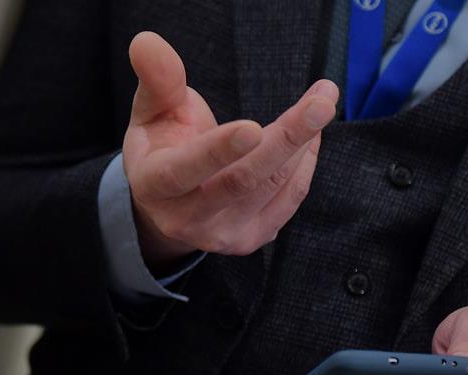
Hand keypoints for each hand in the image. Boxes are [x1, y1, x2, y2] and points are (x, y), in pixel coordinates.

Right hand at [123, 32, 338, 267]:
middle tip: (321, 102)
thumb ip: (157, 78)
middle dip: (286, 139)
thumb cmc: (161, 145)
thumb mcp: (152, 110)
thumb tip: (146, 42)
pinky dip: (305, 162)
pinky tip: (308, 136)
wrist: (170, 202)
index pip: (186, 170)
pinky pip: (289, 198)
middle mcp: (187, 219)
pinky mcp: (251, 239)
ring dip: (302, 142)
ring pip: (273, 187)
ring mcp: (222, 235)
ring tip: (318, 103)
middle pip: (243, 181)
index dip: (219, 152)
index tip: (253, 128)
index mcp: (155, 184)